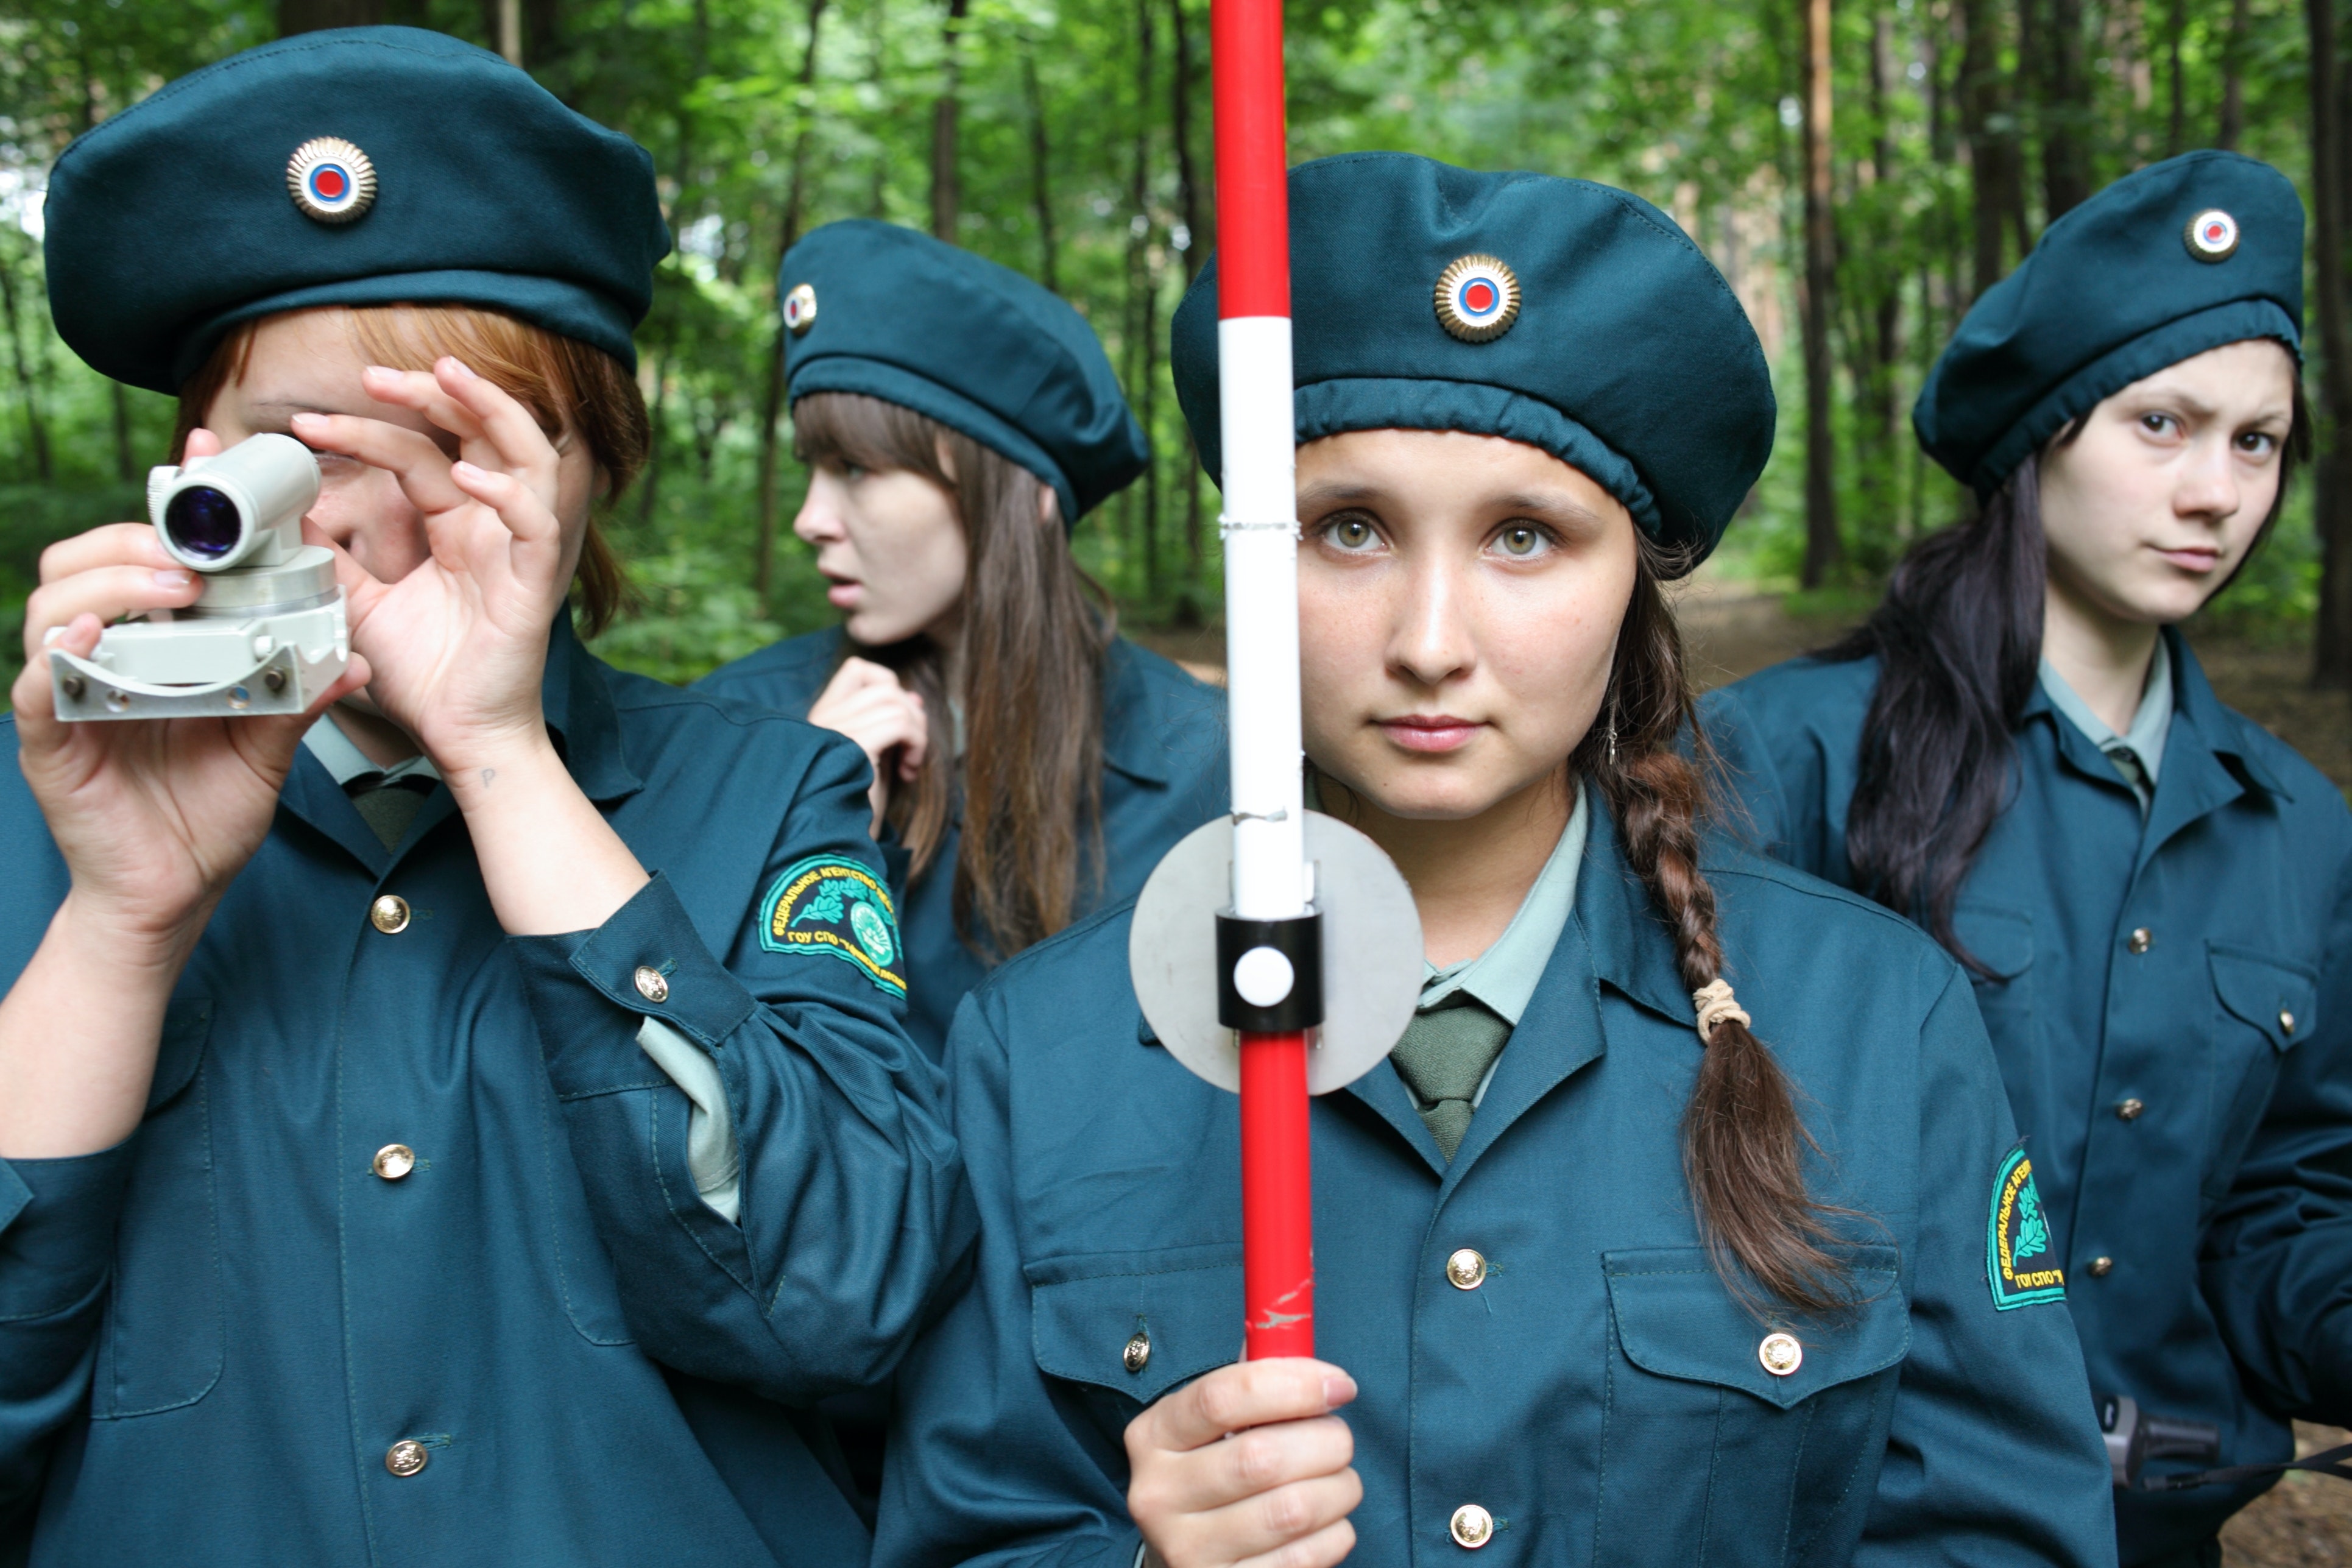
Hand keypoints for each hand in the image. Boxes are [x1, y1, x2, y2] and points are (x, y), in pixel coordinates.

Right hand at [10, 502, 369, 947]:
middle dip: (139, 536)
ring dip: (112, 582)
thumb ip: (298, 698)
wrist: (174, 893)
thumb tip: (350, 655)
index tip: (211, 460)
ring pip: (55, 604)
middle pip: (85, 558)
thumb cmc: (211, 814)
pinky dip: (60, 654)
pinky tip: (91, 638)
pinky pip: (37, 684)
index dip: (172, 503)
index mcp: (154, 644)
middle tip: (198, 552)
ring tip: (169, 587)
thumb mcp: (268, 748)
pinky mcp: (49, 739)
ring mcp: (69, 693)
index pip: (147, 553)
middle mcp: (103, 655)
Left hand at [289, 358, 574, 776]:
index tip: (306, 425)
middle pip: (481, 435)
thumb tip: (275, 513)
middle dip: (433, 393)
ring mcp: (516, 552)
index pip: (417, 456)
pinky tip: (465, 479)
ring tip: (446, 377)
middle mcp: (490, 529)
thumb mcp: (355, 603)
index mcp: (453, 528)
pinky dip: (506, 495)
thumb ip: (327, 556)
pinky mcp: (533, 586)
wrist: (458, 739)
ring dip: (489, 411)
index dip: (367, 430)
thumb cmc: (422, 678)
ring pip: (526, 458)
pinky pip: (536, 525)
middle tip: (376, 375)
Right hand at [806, 656, 927, 831]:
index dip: (889, 686)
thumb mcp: (875, 758)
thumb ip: (888, 725)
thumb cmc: (856, 807)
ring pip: (894, 700)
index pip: (857, 670)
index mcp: (822, 719)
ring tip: (908, 765)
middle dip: (911, 714)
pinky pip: (899, 722)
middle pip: (884, 684)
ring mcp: (834, 729)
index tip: (902, 723)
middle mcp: (822, 718)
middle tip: (912, 750)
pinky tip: (907, 772)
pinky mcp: (852, 746)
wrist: (836, 847)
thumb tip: (914, 697)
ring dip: (916, 731)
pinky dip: (915, 743)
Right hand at [1125, 1359, 1361, 1567]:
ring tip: (1340, 1480)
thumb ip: (1253, 1383)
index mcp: (1154, 1436)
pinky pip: (1304, 1557)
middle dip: (1326, 1441)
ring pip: (1292, 1510)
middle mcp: (1158, 1495)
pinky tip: (1328, 1522)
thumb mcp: (1214, 1425)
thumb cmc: (1216, 1471)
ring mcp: (1187, 1551)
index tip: (1339, 1385)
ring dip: (1339, 1489)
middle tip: (1341, 1440)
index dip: (1292, 1385)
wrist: (1185, 1557)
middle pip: (1262, 1457)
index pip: (1221, 1397)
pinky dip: (1335, 1533)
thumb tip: (1299, 1335)